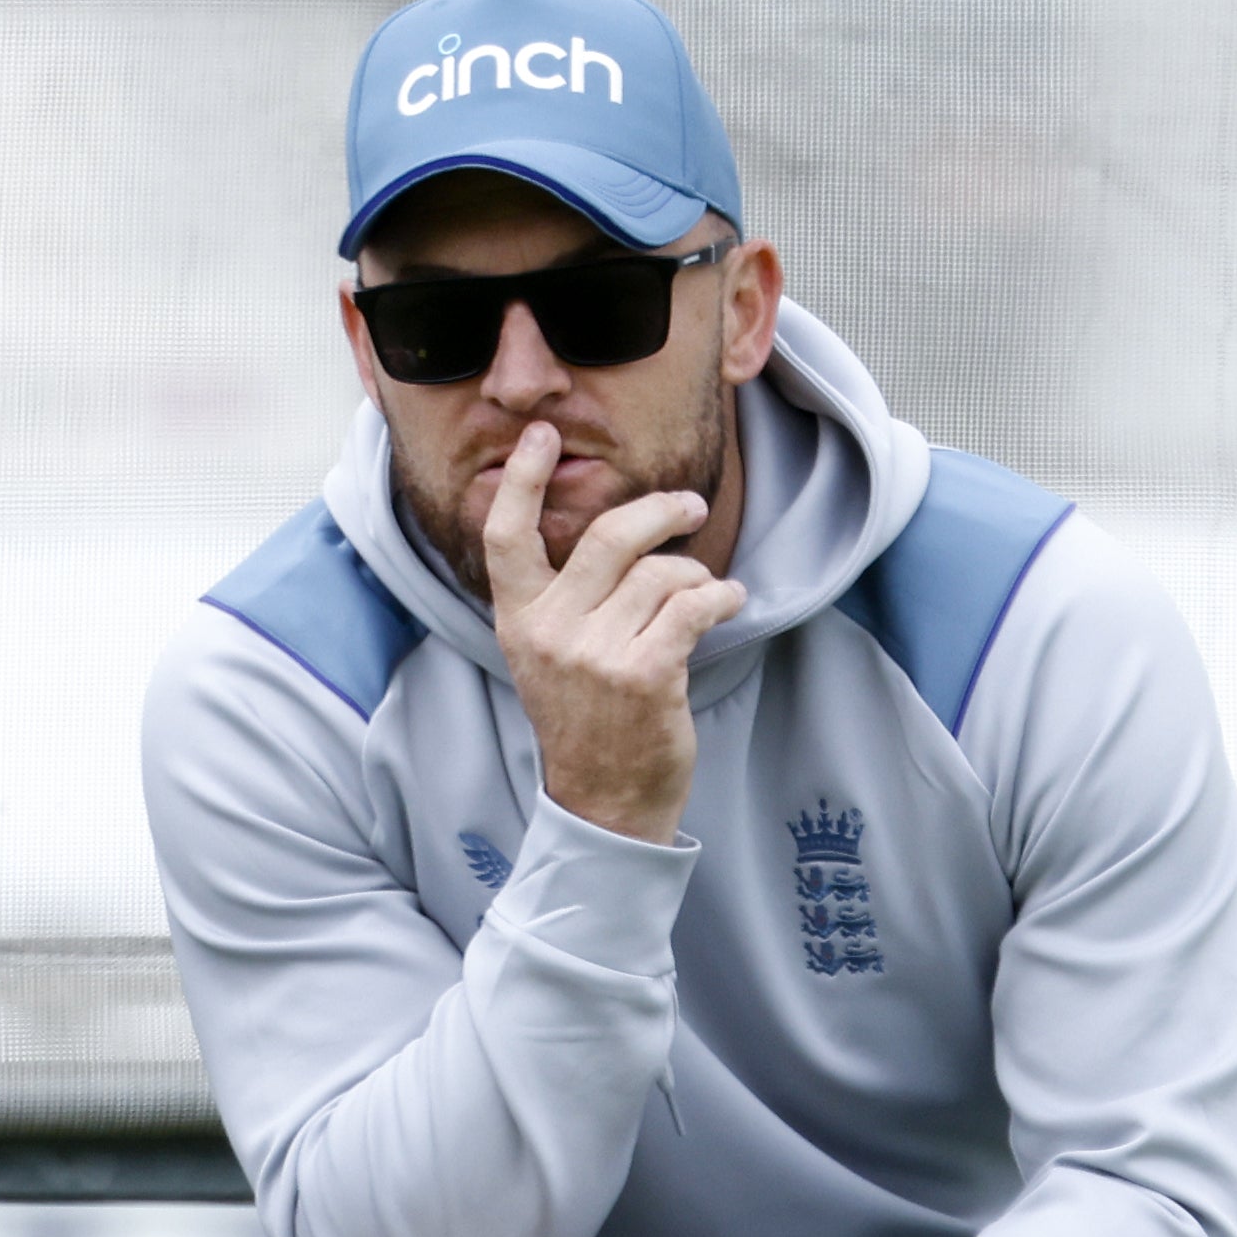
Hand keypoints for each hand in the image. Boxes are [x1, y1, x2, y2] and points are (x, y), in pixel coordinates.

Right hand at [478, 422, 749, 842]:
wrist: (604, 801)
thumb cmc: (589, 722)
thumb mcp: (551, 657)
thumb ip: (564, 598)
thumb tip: (616, 531)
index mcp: (519, 622)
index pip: (507, 538)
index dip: (523, 481)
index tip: (541, 435)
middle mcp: (549, 633)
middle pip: (607, 536)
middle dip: (659, 512)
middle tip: (689, 506)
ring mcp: (594, 654)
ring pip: (661, 573)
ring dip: (697, 575)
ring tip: (708, 593)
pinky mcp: (644, 674)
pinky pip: (693, 604)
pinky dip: (722, 596)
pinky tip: (729, 603)